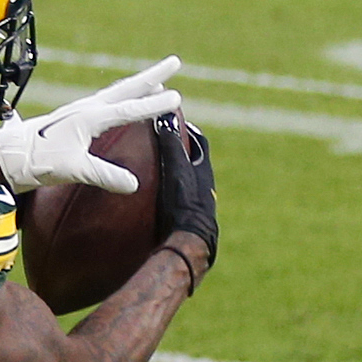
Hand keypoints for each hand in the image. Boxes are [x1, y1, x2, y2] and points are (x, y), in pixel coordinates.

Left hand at [0, 56, 182, 193]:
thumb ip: (104, 176)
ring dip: (136, 85)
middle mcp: (86, 108)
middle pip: (126, 88)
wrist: (7, 156)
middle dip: (152, 75)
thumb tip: (133, 185)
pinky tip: (119, 101)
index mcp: (89, 117)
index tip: (176, 98)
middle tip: (174, 61)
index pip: (129, 109)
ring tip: (155, 78)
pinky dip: (119, 97)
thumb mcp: (74, 170)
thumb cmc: (37, 162)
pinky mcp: (71, 118)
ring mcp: (78, 111)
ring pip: (115, 92)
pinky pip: (104, 101)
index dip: (153, 105)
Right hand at [153, 114, 217, 268]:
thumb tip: (166, 119)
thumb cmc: (183, 204)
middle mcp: (205, 186)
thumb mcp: (176, 171)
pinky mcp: (190, 221)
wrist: (190, 242)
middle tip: (163, 144)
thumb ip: (171, 146)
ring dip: (176, 175)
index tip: (173, 122)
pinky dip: (172, 195)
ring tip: (156, 172)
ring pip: (189, 183)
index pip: (199, 143)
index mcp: (203, 171)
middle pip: (195, 162)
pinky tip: (156, 203)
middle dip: (181, 152)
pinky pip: (181, 200)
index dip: (187, 131)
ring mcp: (199, 204)